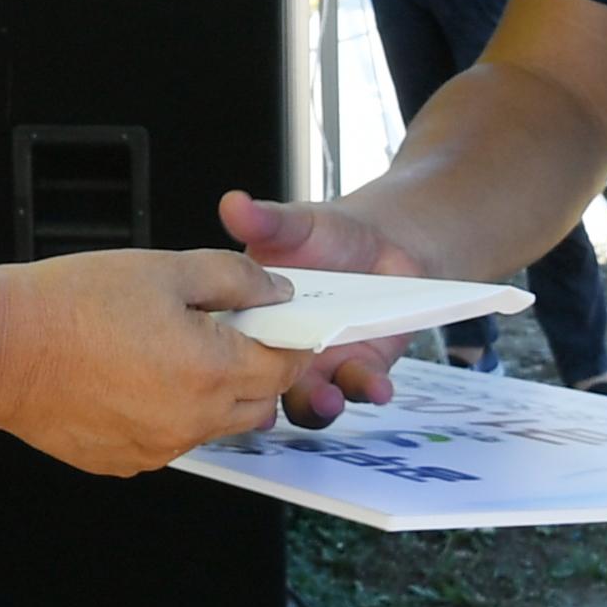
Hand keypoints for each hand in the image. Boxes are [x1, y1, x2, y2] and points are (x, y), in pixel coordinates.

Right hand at [0, 248, 308, 474]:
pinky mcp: (126, 461)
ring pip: (212, 423)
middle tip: (216, 326)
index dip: (289, 337)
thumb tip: (276, 292)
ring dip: (209, 390)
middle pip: (258, 401)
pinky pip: (168, 438)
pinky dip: (166, 411)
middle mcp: (193, 421)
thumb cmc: (71, 305)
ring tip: (162, 348)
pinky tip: (130, 376)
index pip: (287, 365)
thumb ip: (235, 279)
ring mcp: (159, 448)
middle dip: (252, 365)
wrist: (0, 351)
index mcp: (212, 370)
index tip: (275, 319)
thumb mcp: (164, 268)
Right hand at [219, 188, 426, 424]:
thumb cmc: (326, 237)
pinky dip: (370, 390)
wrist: (381, 245)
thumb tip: (234, 203)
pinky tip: (378, 386)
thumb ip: (265, 221)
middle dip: (272, 399)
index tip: (226, 367)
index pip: (231, 350)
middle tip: (271, 399)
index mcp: (255, 323)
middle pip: (267, 389)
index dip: (225, 363)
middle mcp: (283, 353)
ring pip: (314, 402)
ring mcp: (322, 367)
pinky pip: (362, 389)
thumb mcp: (294, 225)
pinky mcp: (362, 370)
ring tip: (328, 398)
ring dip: (320, 404)